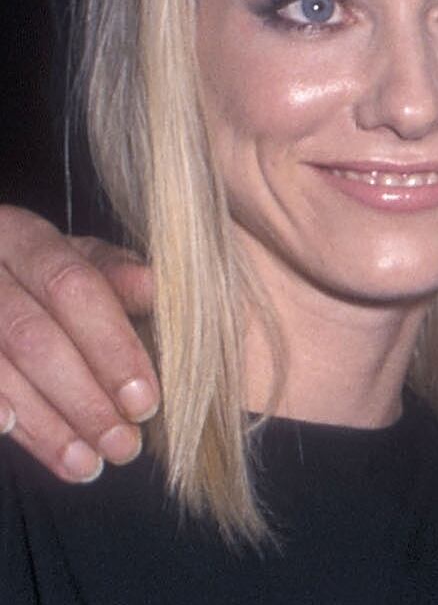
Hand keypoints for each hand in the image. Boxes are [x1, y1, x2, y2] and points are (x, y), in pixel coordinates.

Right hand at [0, 205, 158, 481]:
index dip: (111, 346)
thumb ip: (118, 278)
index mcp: (23, 237)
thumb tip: (157, 287)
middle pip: (33, 337)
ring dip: (45, 425)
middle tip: (124, 446)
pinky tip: (13, 435)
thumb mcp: (81, 264)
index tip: (145, 401)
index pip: (73, 288)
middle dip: (84, 399)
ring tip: (88, 465)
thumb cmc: (43, 276)